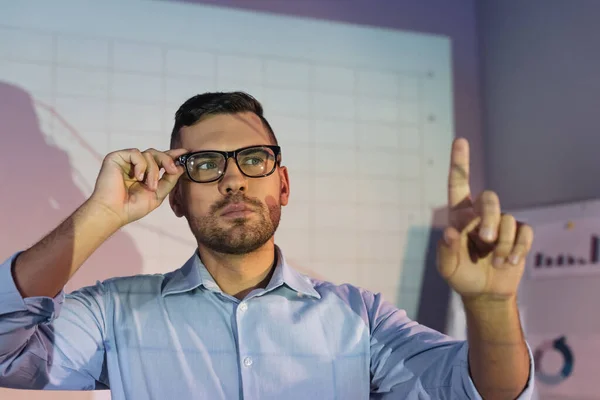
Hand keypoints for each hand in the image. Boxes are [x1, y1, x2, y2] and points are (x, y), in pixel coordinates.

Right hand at [89, 148, 187, 226]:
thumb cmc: (133, 207)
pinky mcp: (116, 157)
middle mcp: (136, 165)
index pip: (160, 159)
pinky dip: (141, 165)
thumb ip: (169, 180)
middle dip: (167, 161)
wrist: (114, 212)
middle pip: (156, 153)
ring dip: (153, 170)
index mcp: (145, 173)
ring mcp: (126, 161)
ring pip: (148, 154)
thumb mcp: (158, 194)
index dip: (173, 154)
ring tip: (149, 186)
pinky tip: (137, 177)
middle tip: (172, 171)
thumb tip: (181, 167)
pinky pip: (136, 153)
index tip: (185, 152)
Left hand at [436, 138, 533, 301]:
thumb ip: (445, 251)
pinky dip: (518, 249)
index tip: (460, 140)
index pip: (458, 184)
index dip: (459, 162)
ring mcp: (501, 223)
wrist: (484, 293)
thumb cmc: (461, 276)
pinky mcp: (519, 234)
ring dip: (503, 245)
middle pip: (490, 199)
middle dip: (490, 218)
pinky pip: (524, 232)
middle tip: (487, 240)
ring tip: (496, 262)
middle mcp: (479, 215)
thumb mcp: (447, 267)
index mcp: (459, 216)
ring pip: (507, 220)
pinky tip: (510, 262)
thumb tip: (450, 232)